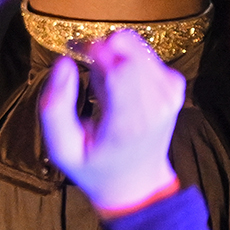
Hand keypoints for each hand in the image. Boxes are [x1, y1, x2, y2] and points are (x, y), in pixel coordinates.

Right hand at [38, 32, 186, 215]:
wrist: (138, 181)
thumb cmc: (95, 166)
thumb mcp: (62, 149)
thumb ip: (54, 106)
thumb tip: (64, 61)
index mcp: (128, 121)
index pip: (119, 65)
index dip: (95, 49)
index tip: (75, 50)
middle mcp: (156, 104)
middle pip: (129, 49)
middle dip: (103, 48)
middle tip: (86, 66)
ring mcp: (170, 93)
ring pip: (138, 48)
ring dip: (116, 54)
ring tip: (103, 83)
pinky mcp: (175, 86)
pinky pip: (147, 55)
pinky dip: (130, 60)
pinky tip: (121, 84)